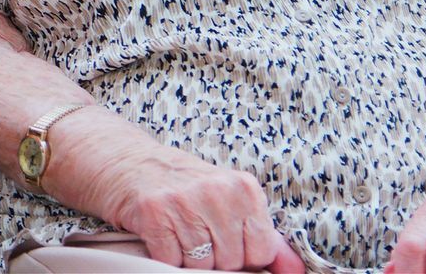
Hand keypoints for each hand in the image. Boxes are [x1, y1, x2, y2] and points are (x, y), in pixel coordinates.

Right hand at [94, 148, 302, 271]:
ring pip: (201, 267)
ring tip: (180, 232)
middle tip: (198, 233)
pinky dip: (165, 257)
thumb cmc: (184, 186)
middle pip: (232, 262)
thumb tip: (296, 272)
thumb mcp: (230, 201)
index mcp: (244, 188)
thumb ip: (266, 238)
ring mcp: (185, 202)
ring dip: (188, 259)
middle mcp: (218, 192)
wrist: (128, 162)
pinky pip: (171, 263)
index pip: (261, 252)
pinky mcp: (155, 214)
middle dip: (215, 259)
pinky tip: (163, 235)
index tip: (225, 239)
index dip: (244, 257)